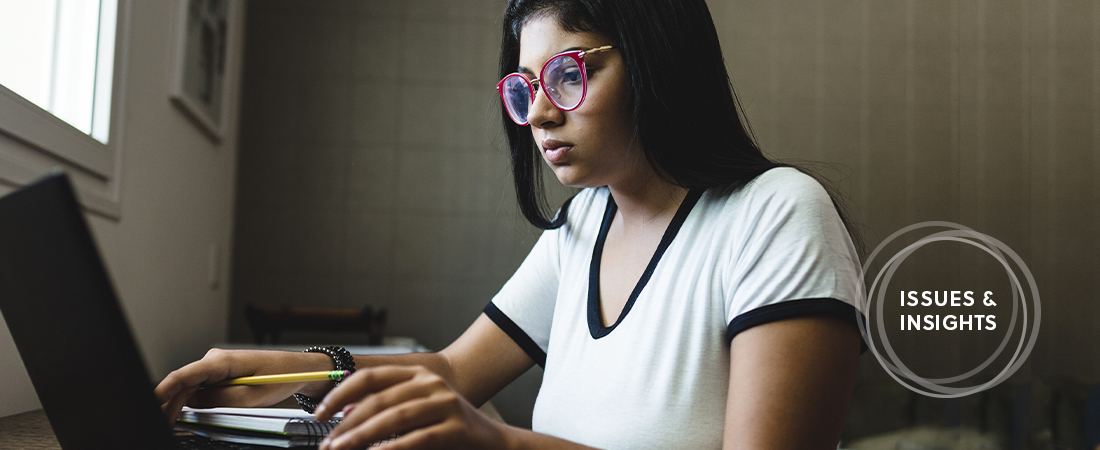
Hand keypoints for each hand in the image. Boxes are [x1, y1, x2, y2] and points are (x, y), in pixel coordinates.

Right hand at [155, 348, 331, 423]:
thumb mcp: (248, 396)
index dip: (163, 392)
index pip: (183, 376)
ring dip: (179, 404)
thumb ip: (217, 399)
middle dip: (169, 405)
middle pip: (183, 384)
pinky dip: (191, 401)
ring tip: (169, 423)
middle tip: (162, 425)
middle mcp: (214, 360)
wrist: (299, 369)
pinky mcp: (222, 373)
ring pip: (190, 387)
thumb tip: (192, 402)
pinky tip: (182, 414)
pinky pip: (201, 387)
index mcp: (221, 361)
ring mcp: (217, 366)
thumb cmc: (279, 377)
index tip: (151, 404)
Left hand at [315, 365, 509, 449]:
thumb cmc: (446, 428)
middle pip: (379, 399)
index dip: (340, 393)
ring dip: (362, 435)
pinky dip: (392, 448)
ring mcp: (446, 403)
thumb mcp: (413, 412)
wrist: (492, 441)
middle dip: (347, 423)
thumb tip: (344, 414)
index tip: (319, 413)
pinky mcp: (456, 427)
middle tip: (328, 442)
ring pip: (395, 417)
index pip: (370, 376)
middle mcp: (431, 383)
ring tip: (341, 449)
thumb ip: (383, 409)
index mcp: (417, 373)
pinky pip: (418, 438)